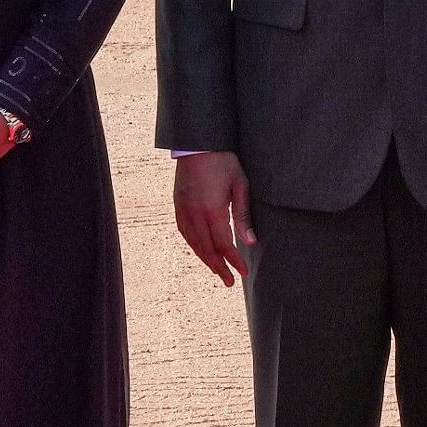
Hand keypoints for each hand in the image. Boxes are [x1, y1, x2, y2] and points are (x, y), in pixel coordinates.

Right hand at [174, 150, 254, 284]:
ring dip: (206, 259)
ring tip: (218, 270)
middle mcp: (195, 214)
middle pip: (207, 250)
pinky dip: (194, 246)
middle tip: (230, 281)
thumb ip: (243, 215)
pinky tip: (201, 251)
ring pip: (194, 244)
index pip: (224, 245)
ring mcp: (183, 211)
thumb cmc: (223, 162)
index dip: (234, 261)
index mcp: (212, 210)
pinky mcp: (177, 206)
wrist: (197, 145)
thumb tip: (249, 241)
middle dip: (219, 267)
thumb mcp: (240, 185)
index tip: (244, 272)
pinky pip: (185, 233)